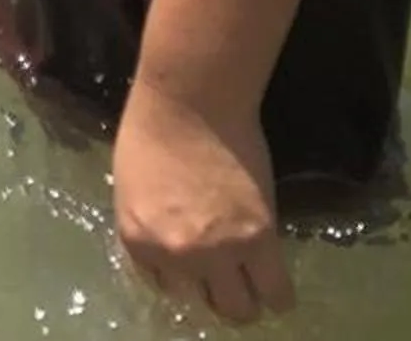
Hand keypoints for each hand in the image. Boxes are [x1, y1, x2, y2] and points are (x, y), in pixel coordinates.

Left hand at [112, 83, 292, 324]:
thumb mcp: (132, 188)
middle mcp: (175, 258)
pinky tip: (276, 286)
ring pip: (240, 309)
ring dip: (247, 300)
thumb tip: (170, 243)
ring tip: (253, 283)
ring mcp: (218, 252)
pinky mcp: (258, 239)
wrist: (190, 101)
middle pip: (201, 305)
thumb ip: (150, 225)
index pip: (161, 286)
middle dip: (213, 294)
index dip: (181, 277)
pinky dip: (278, 296)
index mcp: (137, 242)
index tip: (195, 267)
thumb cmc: (153, 129)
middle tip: (226, 275)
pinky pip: (276, 292)